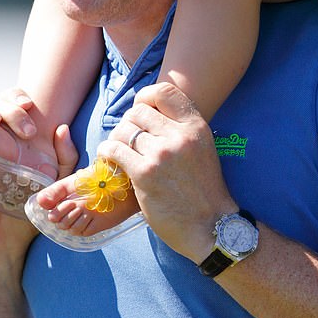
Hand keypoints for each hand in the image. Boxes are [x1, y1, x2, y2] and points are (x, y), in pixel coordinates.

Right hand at [0, 104, 76, 263]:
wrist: (0, 246)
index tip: (30, 107)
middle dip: (7, 107)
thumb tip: (61, 128)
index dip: (18, 98)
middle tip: (24, 129)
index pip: (11, 103)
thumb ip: (66, 159)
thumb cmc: (27, 214)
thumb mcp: (55, 185)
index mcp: (12, 138)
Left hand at [102, 83, 235, 262]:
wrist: (211, 226)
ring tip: (119, 151)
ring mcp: (161, 154)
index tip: (140, 110)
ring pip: (123, 131)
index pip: (164, 91)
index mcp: (196, 126)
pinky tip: (109, 160)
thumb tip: (149, 113)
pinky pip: (114, 150)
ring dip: (116, 139)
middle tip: (128, 139)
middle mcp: (179, 136)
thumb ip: (181, 129)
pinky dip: (107, 153)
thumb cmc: (204, 190)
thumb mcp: (202, 148)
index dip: (146, 97)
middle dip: (128, 123)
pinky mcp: (144, 174)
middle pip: (138, 111)